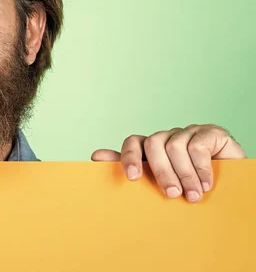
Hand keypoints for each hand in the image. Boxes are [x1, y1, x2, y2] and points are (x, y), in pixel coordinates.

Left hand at [91, 124, 246, 202]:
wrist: (232, 188)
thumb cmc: (190, 187)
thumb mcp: (160, 184)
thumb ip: (132, 170)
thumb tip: (95, 156)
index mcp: (152, 148)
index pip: (133, 142)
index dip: (128, 157)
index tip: (130, 178)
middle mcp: (169, 137)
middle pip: (153, 144)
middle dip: (161, 172)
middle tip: (171, 195)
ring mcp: (189, 132)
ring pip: (175, 146)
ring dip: (184, 175)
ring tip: (192, 196)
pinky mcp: (211, 133)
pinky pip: (198, 145)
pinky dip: (201, 168)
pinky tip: (206, 184)